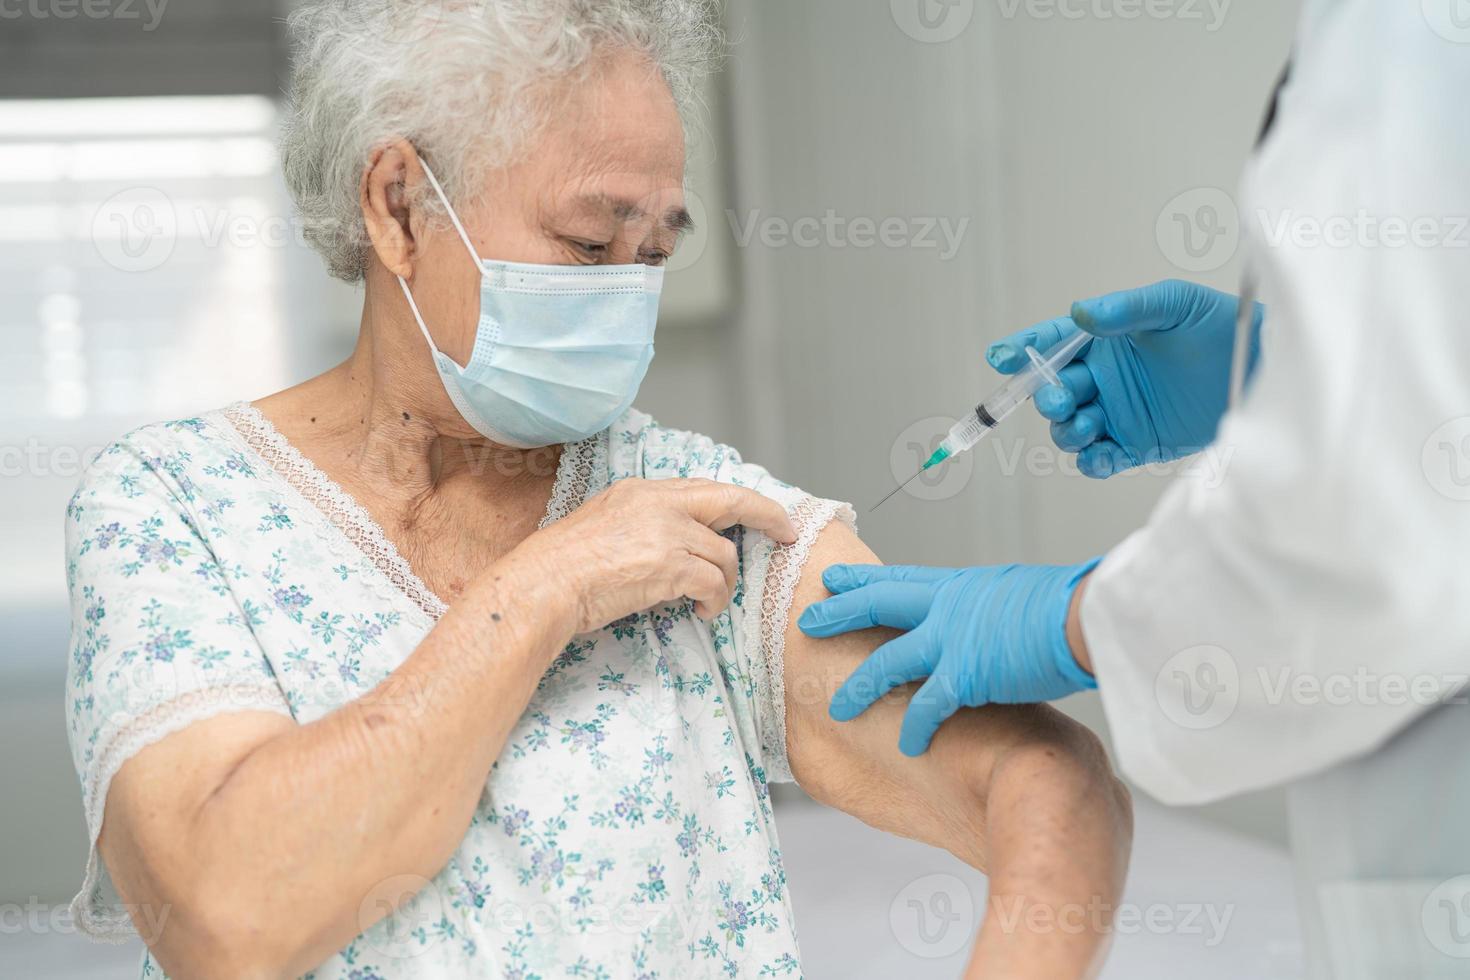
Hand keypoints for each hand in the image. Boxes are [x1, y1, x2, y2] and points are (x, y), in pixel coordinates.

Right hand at [515, 477, 796, 633]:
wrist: (544, 585)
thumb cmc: (563, 567)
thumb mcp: (606, 524)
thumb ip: (646, 524)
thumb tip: (681, 545)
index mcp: (644, 490)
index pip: (707, 488)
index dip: (742, 500)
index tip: (765, 513)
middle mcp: (659, 502)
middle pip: (732, 500)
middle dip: (768, 516)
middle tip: (787, 535)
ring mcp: (667, 531)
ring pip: (724, 556)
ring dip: (724, 585)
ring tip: (707, 604)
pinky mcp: (670, 563)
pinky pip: (714, 584)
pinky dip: (715, 602)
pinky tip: (700, 614)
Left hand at [797, 562, 1096, 755]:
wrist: (1083, 617)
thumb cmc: (1065, 607)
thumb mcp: (1016, 593)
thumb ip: (988, 607)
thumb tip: (986, 618)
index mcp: (959, 585)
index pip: (899, 578)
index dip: (862, 579)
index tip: (833, 578)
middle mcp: (946, 607)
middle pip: (877, 605)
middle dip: (838, 613)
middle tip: (807, 621)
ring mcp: (951, 640)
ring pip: (887, 662)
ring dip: (860, 687)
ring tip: (837, 708)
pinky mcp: (965, 674)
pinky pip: (927, 706)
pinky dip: (914, 728)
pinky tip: (906, 745)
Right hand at [985, 279, 1262, 477]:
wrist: (1261, 369)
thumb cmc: (1219, 327)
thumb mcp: (1173, 305)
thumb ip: (1125, 309)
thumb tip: (1079, 313)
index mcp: (1104, 340)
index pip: (1051, 343)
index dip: (1022, 350)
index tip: (1000, 358)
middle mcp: (1103, 378)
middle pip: (1052, 392)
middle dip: (1046, 396)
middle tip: (1060, 397)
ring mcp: (1117, 413)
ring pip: (1069, 429)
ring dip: (1067, 429)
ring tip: (1088, 424)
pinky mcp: (1136, 445)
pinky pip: (1098, 460)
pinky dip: (1092, 461)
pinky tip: (1101, 453)